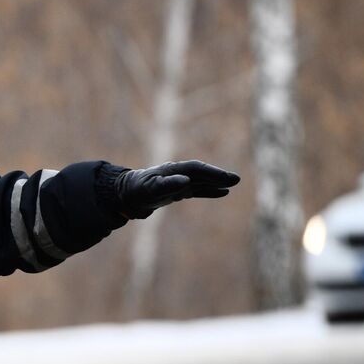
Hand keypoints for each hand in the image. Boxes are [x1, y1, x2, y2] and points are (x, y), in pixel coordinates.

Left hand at [115, 160, 240, 218]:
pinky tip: (223, 192)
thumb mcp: (149, 189)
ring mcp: (179, 181)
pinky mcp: (178, 190)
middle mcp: (178, 173)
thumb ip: (167, 185)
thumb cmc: (137, 190)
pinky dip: (210, 190)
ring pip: (202, 181)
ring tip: (233, 184)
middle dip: (218, 176)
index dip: (211, 173)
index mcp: (173, 170)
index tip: (225, 178)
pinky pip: (198, 189)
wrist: (127, 194)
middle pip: (202, 173)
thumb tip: (186, 181)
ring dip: (217, 182)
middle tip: (236, 179)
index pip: (196, 169)